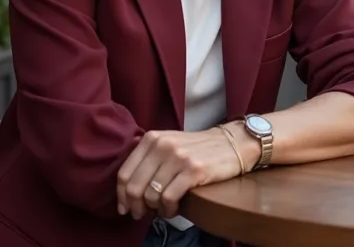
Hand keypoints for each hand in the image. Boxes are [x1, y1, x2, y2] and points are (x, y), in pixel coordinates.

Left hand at [116, 127, 244, 219]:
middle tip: (141, 214)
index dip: (121, 196)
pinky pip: (170, 198)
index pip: (125, 173)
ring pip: (152, 195)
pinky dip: (169, 210)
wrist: (232, 143)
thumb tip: (129, 192)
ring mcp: (178, 158)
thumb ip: (148, 159)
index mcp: (152, 139)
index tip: (124, 208)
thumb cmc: (198, 149)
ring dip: (155, 209)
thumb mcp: (169, 144)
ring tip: (163, 210)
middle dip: (135, 207)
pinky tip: (173, 210)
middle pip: (134, 187)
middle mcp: (162, 146)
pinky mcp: (193, 170)